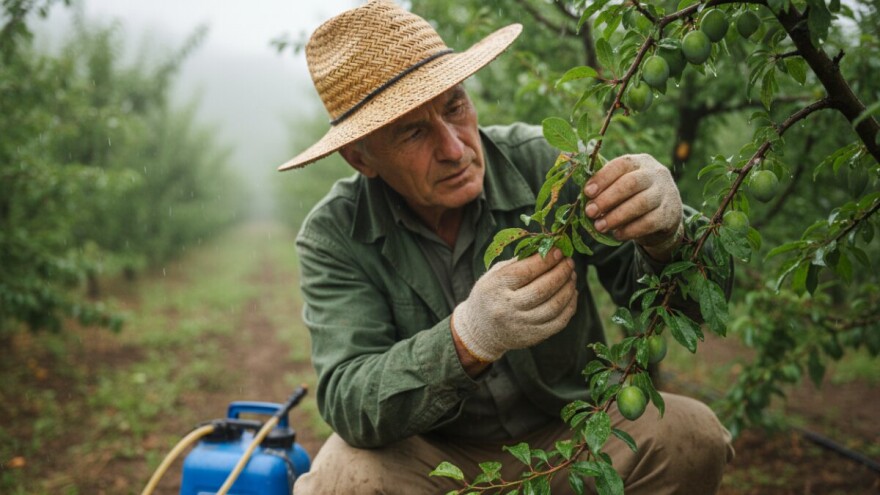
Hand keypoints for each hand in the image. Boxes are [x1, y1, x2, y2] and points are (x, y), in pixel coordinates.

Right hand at [452, 249, 577, 362]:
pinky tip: (572, 293)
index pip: (525, 272)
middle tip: (569, 262)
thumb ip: (518, 263)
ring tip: (572, 276)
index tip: (558, 251)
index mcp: (495, 288)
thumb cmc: (490, 295)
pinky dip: (570, 306)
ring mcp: (520, 325)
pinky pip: (559, 322)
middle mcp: (506, 308)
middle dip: (560, 273)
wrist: (481, 331)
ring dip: (568, 288)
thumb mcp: (494, 275)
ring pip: (553, 306)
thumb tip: (547, 250)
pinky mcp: (532, 337)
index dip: (545, 261)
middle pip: (542, 289)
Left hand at [584, 154, 682, 258]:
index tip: (587, 192)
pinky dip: (630, 230)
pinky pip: (649, 222)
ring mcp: (665, 193)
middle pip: (631, 183)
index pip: (621, 164)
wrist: (666, 214)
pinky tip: (617, 234)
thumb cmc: (635, 195)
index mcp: (640, 162)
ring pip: (641, 203)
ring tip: (599, 226)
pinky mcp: (669, 214)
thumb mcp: (624, 183)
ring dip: (616, 216)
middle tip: (590, 212)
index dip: (603, 178)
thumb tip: (585, 197)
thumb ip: (607, 185)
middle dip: (607, 198)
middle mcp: (656, 174)